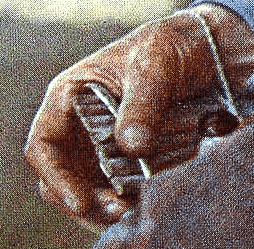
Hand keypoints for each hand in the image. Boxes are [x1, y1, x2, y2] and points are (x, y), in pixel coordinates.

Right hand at [24, 4, 253, 228]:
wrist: (210, 47)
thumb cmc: (171, 45)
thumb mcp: (156, 64)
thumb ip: (143, 103)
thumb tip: (132, 146)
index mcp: (71, 94)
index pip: (44, 145)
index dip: (55, 176)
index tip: (79, 201)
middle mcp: (81, 124)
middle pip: (64, 177)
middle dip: (84, 199)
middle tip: (117, 208)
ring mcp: (104, 142)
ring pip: (90, 186)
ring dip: (106, 202)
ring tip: (131, 206)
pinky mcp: (130, 155)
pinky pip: (120, 184)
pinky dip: (129, 194)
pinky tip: (145, 197)